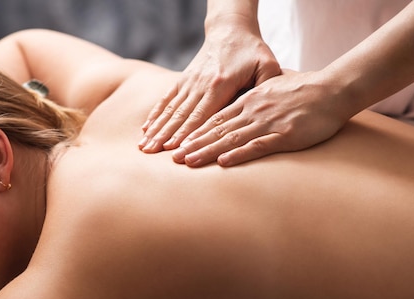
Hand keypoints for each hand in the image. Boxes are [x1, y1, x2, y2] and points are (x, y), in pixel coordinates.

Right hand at [139, 15, 279, 152]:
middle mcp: (201, 84)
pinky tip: (146, 128)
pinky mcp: (184, 80)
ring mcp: (190, 82)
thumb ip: (267, 87)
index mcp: (221, 84)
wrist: (230, 29)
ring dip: (157, 129)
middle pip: (182, 115)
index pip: (203, 115)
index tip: (176, 149)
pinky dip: (156, 114)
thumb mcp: (267, 65)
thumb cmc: (252, 50)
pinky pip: (167, 99)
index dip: (188, 133)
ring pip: (171, 109)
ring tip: (145, 146)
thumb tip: (266, 112)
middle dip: (167, 136)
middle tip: (153, 154)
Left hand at [171, 70, 352, 166]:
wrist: (332, 90)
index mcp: (249, 101)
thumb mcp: (272, 91)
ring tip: (189, 162)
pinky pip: (258, 146)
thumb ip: (253, 102)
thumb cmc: (303, 91)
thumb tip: (238, 113)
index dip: (195, 133)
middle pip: (217, 130)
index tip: (179, 144)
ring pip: (231, 139)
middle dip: (193, 144)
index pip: (216, 119)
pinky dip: (239, 154)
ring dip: (208, 151)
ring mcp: (268, 123)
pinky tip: (224, 163)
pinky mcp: (285, 135)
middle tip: (173, 158)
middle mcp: (253, 112)